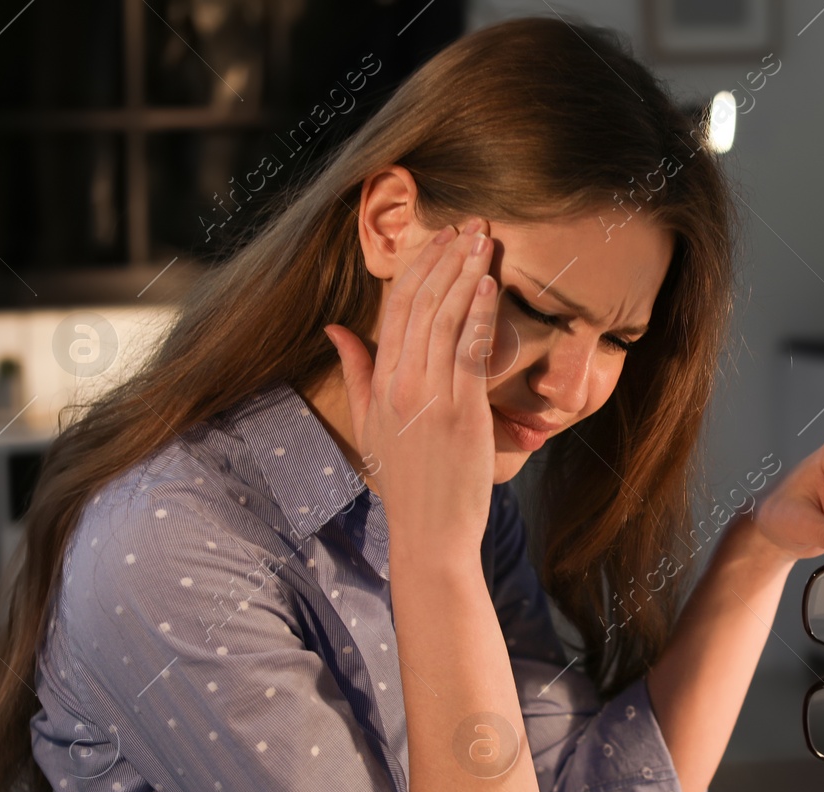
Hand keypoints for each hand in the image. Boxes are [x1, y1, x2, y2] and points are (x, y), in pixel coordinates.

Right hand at [323, 218, 500, 555]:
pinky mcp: (460, 410)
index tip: (441, 239)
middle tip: (471, 224)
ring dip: (466, 272)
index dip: (418, 267)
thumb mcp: (370, 424)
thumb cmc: (407, 483)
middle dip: (446, 257)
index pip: (394, 308)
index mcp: (380, 382)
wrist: (429, 533)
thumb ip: (356, 370)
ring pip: (444, 317)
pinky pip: (468, 348)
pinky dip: (478, 310)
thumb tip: (335, 328)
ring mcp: (429, 395)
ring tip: (484, 239)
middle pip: (420, 302)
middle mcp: (400, 382)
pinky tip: (488, 282)